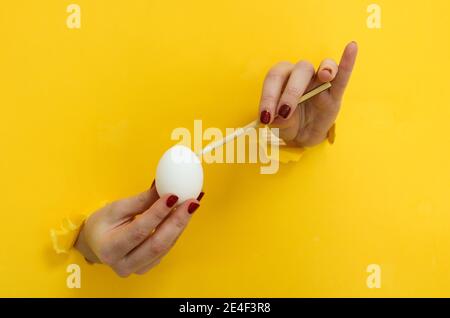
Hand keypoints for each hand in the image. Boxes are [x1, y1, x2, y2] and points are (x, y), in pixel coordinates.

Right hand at [74, 184, 203, 276]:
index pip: (139, 230)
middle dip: (177, 221)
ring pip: (165, 247)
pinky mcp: (148, 267)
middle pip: (157, 243)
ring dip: (181, 224)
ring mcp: (137, 269)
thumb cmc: (103, 223)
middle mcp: (124, 264)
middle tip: (192, 202)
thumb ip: (142, 200)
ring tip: (192, 205)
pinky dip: (176, 231)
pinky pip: (166, 249)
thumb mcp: (117, 208)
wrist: (95, 243)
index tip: (174, 195)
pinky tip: (184, 215)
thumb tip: (165, 186)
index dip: (159, 213)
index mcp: (110, 248)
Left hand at [258, 41, 357, 146]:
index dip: (268, 96)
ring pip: (320, 69)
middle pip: (297, 72)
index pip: (274, 78)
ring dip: (323, 70)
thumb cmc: (287, 123)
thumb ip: (277, 120)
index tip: (265, 117)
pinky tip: (352, 47)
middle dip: (290, 93)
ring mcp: (318, 81)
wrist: (303, 135)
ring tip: (325, 75)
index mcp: (281, 78)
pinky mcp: (334, 92)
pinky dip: (347, 62)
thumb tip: (280, 117)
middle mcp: (299, 74)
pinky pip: (342, 75)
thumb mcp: (278, 125)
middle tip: (284, 113)